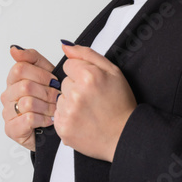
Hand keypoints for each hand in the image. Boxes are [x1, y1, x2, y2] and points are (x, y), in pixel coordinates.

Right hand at [1, 46, 59, 151]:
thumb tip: (13, 49)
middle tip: (58, 97)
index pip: (20, 68)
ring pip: (27, 102)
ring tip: (54, 109)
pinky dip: (43, 119)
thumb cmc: (49, 98)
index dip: (42, 74)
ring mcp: (7, 112)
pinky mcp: (11, 129)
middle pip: (25, 86)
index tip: (53, 80)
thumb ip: (32, 58)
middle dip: (47, 91)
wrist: (54, 125)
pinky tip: (48, 120)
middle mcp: (8, 94)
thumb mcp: (46, 72)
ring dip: (47, 106)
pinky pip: (28, 118)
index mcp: (14, 79)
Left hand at [55, 43, 136, 162]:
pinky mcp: (63, 128)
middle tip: (93, 99)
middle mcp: (76, 94)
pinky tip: (83, 120)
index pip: (69, 65)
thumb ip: (87, 55)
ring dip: (71, 103)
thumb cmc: (120, 104)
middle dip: (76, 88)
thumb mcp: (113, 71)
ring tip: (88, 111)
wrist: (123, 135)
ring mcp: (69, 112)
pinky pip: (57, 115)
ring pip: (60, 99)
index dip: (82, 73)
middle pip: (64, 82)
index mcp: (89, 76)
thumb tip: (66, 46)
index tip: (92, 83)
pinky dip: (68, 117)